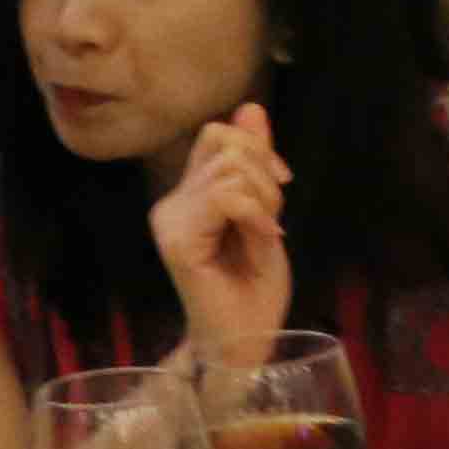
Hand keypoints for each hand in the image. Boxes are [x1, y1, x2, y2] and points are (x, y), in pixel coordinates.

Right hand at [149, 105, 293, 368]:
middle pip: (227, 144)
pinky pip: (226, 196)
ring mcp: (169, 220)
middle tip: (271, 221)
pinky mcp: (177, 240)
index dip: (258, 148)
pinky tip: (265, 241)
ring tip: (265, 236)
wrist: (246, 341)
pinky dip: (257, 214)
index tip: (280, 183)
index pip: (219, 134)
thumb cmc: (254, 286)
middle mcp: (170, 202)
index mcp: (187, 192)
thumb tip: (250, 107)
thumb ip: (255, 161)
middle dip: (266, 175)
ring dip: (265, 200)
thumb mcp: (265, 210)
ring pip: (231, 170)